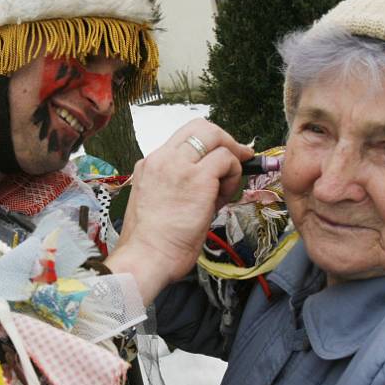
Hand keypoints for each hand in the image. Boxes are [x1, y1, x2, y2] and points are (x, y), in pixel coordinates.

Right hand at [106, 119, 252, 302]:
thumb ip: (176, 186)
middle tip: (238, 159)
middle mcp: (162, 158)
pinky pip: (226, 161)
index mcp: (150, 165)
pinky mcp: (198, 178)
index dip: (208, 145)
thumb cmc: (151, 243)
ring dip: (230, 161)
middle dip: (225, 140)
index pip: (184, 137)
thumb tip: (208, 184)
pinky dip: (233, 175)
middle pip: (201, 127)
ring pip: (216, 138)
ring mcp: (179, 165)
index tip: (221, 159)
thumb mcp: (157, 203)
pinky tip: (223, 198)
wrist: (145, 258)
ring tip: (225, 189)